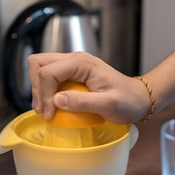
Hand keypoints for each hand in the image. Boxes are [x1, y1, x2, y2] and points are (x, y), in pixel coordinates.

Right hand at [27, 52, 152, 122]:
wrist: (138, 98)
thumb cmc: (127, 101)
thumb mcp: (108, 104)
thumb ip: (82, 102)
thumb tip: (56, 101)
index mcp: (82, 63)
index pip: (48, 72)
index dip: (43, 94)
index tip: (49, 115)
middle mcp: (74, 59)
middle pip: (38, 63)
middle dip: (36, 87)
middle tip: (43, 109)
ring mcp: (72, 65)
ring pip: (40, 68)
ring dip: (38, 89)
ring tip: (46, 109)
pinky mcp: (71, 74)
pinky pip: (49, 76)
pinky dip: (45, 90)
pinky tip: (52, 105)